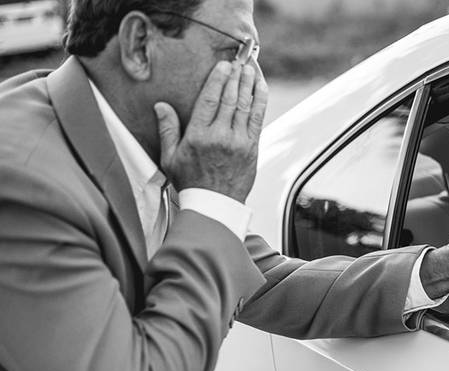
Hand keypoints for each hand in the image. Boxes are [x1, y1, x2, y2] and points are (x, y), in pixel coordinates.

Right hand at [154, 60, 268, 202]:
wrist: (215, 205)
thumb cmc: (191, 182)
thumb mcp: (170, 158)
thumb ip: (167, 130)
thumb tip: (161, 106)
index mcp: (198, 136)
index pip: (209, 100)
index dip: (218, 79)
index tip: (223, 66)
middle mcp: (220, 136)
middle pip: (230, 99)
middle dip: (236, 77)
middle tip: (239, 61)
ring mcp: (239, 142)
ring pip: (246, 106)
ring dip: (249, 84)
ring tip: (251, 68)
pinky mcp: (252, 148)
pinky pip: (258, 119)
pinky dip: (260, 101)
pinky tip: (261, 88)